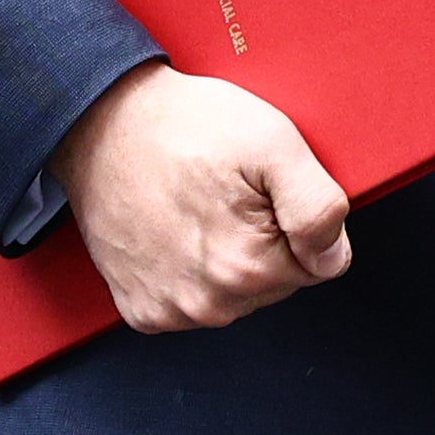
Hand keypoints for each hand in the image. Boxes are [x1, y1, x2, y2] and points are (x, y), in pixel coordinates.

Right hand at [50, 61, 350, 334]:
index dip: (297, 218)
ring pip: (235, 293)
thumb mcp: (273, 142)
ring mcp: (170, 312)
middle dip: (265, 238)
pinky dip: (189, 268)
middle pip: (276, 282)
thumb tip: (333, 257)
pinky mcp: (141, 310)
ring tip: (199, 204)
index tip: (261, 189)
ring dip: (227, 255)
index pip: (318, 264)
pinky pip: (191, 300)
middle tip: (229, 190)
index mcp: (249, 269)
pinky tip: (173, 228)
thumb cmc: (185, 125)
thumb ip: (318, 207)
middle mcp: (209, 305)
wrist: (101, 123)